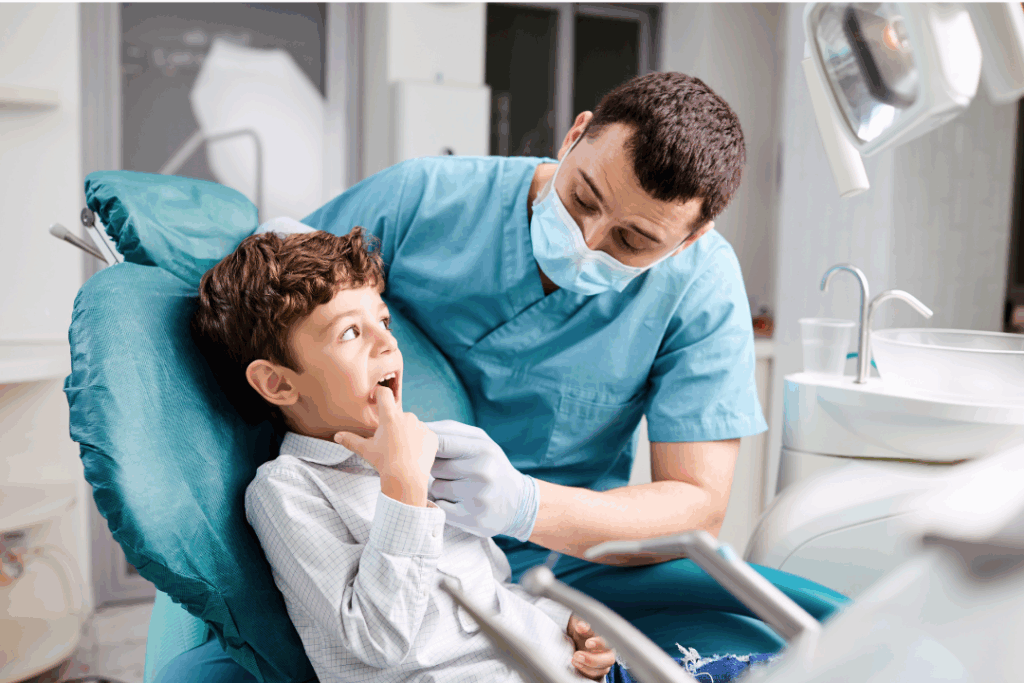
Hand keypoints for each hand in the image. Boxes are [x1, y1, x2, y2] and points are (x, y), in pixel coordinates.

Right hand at [336, 386, 437, 505]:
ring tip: (402, 451)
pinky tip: (414, 454)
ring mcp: (421, 426)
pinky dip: (420, 442)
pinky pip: (424, 435)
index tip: (376, 398)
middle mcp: (407, 417)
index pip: (384, 394)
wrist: (406, 479)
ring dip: (407, 433)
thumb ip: (351, 440)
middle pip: (398, 415)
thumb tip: (336, 436)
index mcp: (390, 417)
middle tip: (389, 442)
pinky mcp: (432, 436)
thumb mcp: (366, 451)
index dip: (379, 393)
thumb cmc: (384, 463)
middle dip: (394, 425)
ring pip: (412, 425)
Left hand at [426, 420, 537, 540]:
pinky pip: (440, 507)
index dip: (427, 445)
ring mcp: (478, 497)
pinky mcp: (472, 519)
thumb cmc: (491, 466)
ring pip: (436, 488)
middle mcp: (483, 472)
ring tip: (459, 488)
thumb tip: (418, 427)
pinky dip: (444, 505)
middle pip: (435, 467)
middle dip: (438, 468)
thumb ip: (450, 431)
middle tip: (454, 472)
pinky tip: (459, 503)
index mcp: (483, 449)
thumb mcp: (480, 442)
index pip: (441, 442)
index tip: (423, 448)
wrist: (519, 503)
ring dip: (441, 488)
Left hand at [567, 614, 614, 680]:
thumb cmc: (582, 632)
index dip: (599, 643)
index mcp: (608, 638)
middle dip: (593, 659)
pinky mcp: (598, 671)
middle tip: (577, 655)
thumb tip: (581, 626)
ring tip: (574, 659)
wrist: (577, 640)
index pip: (609, 642)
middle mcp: (609, 651)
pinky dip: (585, 671)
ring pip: (602, 669)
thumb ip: (582, 627)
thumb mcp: (580, 627)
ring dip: (586, 666)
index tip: (588, 643)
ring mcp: (605, 663)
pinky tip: (576, 664)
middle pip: (609, 660)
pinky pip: (596, 676)